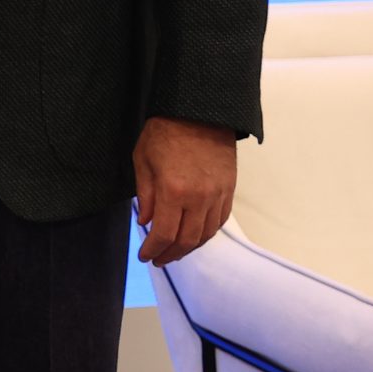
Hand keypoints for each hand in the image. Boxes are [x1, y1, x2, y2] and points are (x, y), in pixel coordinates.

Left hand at [134, 116, 237, 264]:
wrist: (199, 112)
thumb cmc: (164, 132)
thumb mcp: (142, 160)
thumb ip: (144, 195)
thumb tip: (145, 222)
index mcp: (173, 191)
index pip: (164, 233)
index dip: (153, 249)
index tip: (144, 256)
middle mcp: (199, 198)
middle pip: (187, 240)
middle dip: (170, 254)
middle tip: (158, 259)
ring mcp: (217, 195)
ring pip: (206, 234)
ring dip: (189, 248)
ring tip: (174, 251)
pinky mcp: (229, 190)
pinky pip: (219, 221)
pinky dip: (206, 233)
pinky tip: (194, 236)